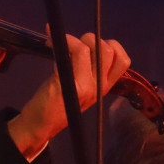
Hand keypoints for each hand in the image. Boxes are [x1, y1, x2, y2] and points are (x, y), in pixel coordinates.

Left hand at [8, 32, 130, 158]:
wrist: (41, 125)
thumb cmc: (58, 103)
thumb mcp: (81, 89)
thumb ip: (87, 71)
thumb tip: (83, 43)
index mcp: (104, 87)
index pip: (123, 61)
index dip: (110, 45)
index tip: (91, 44)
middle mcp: (99, 87)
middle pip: (107, 50)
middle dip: (90, 38)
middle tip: (72, 42)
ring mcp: (86, 87)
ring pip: (87, 49)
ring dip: (70, 39)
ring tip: (56, 42)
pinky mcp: (69, 85)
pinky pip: (69, 55)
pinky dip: (58, 43)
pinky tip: (49, 45)